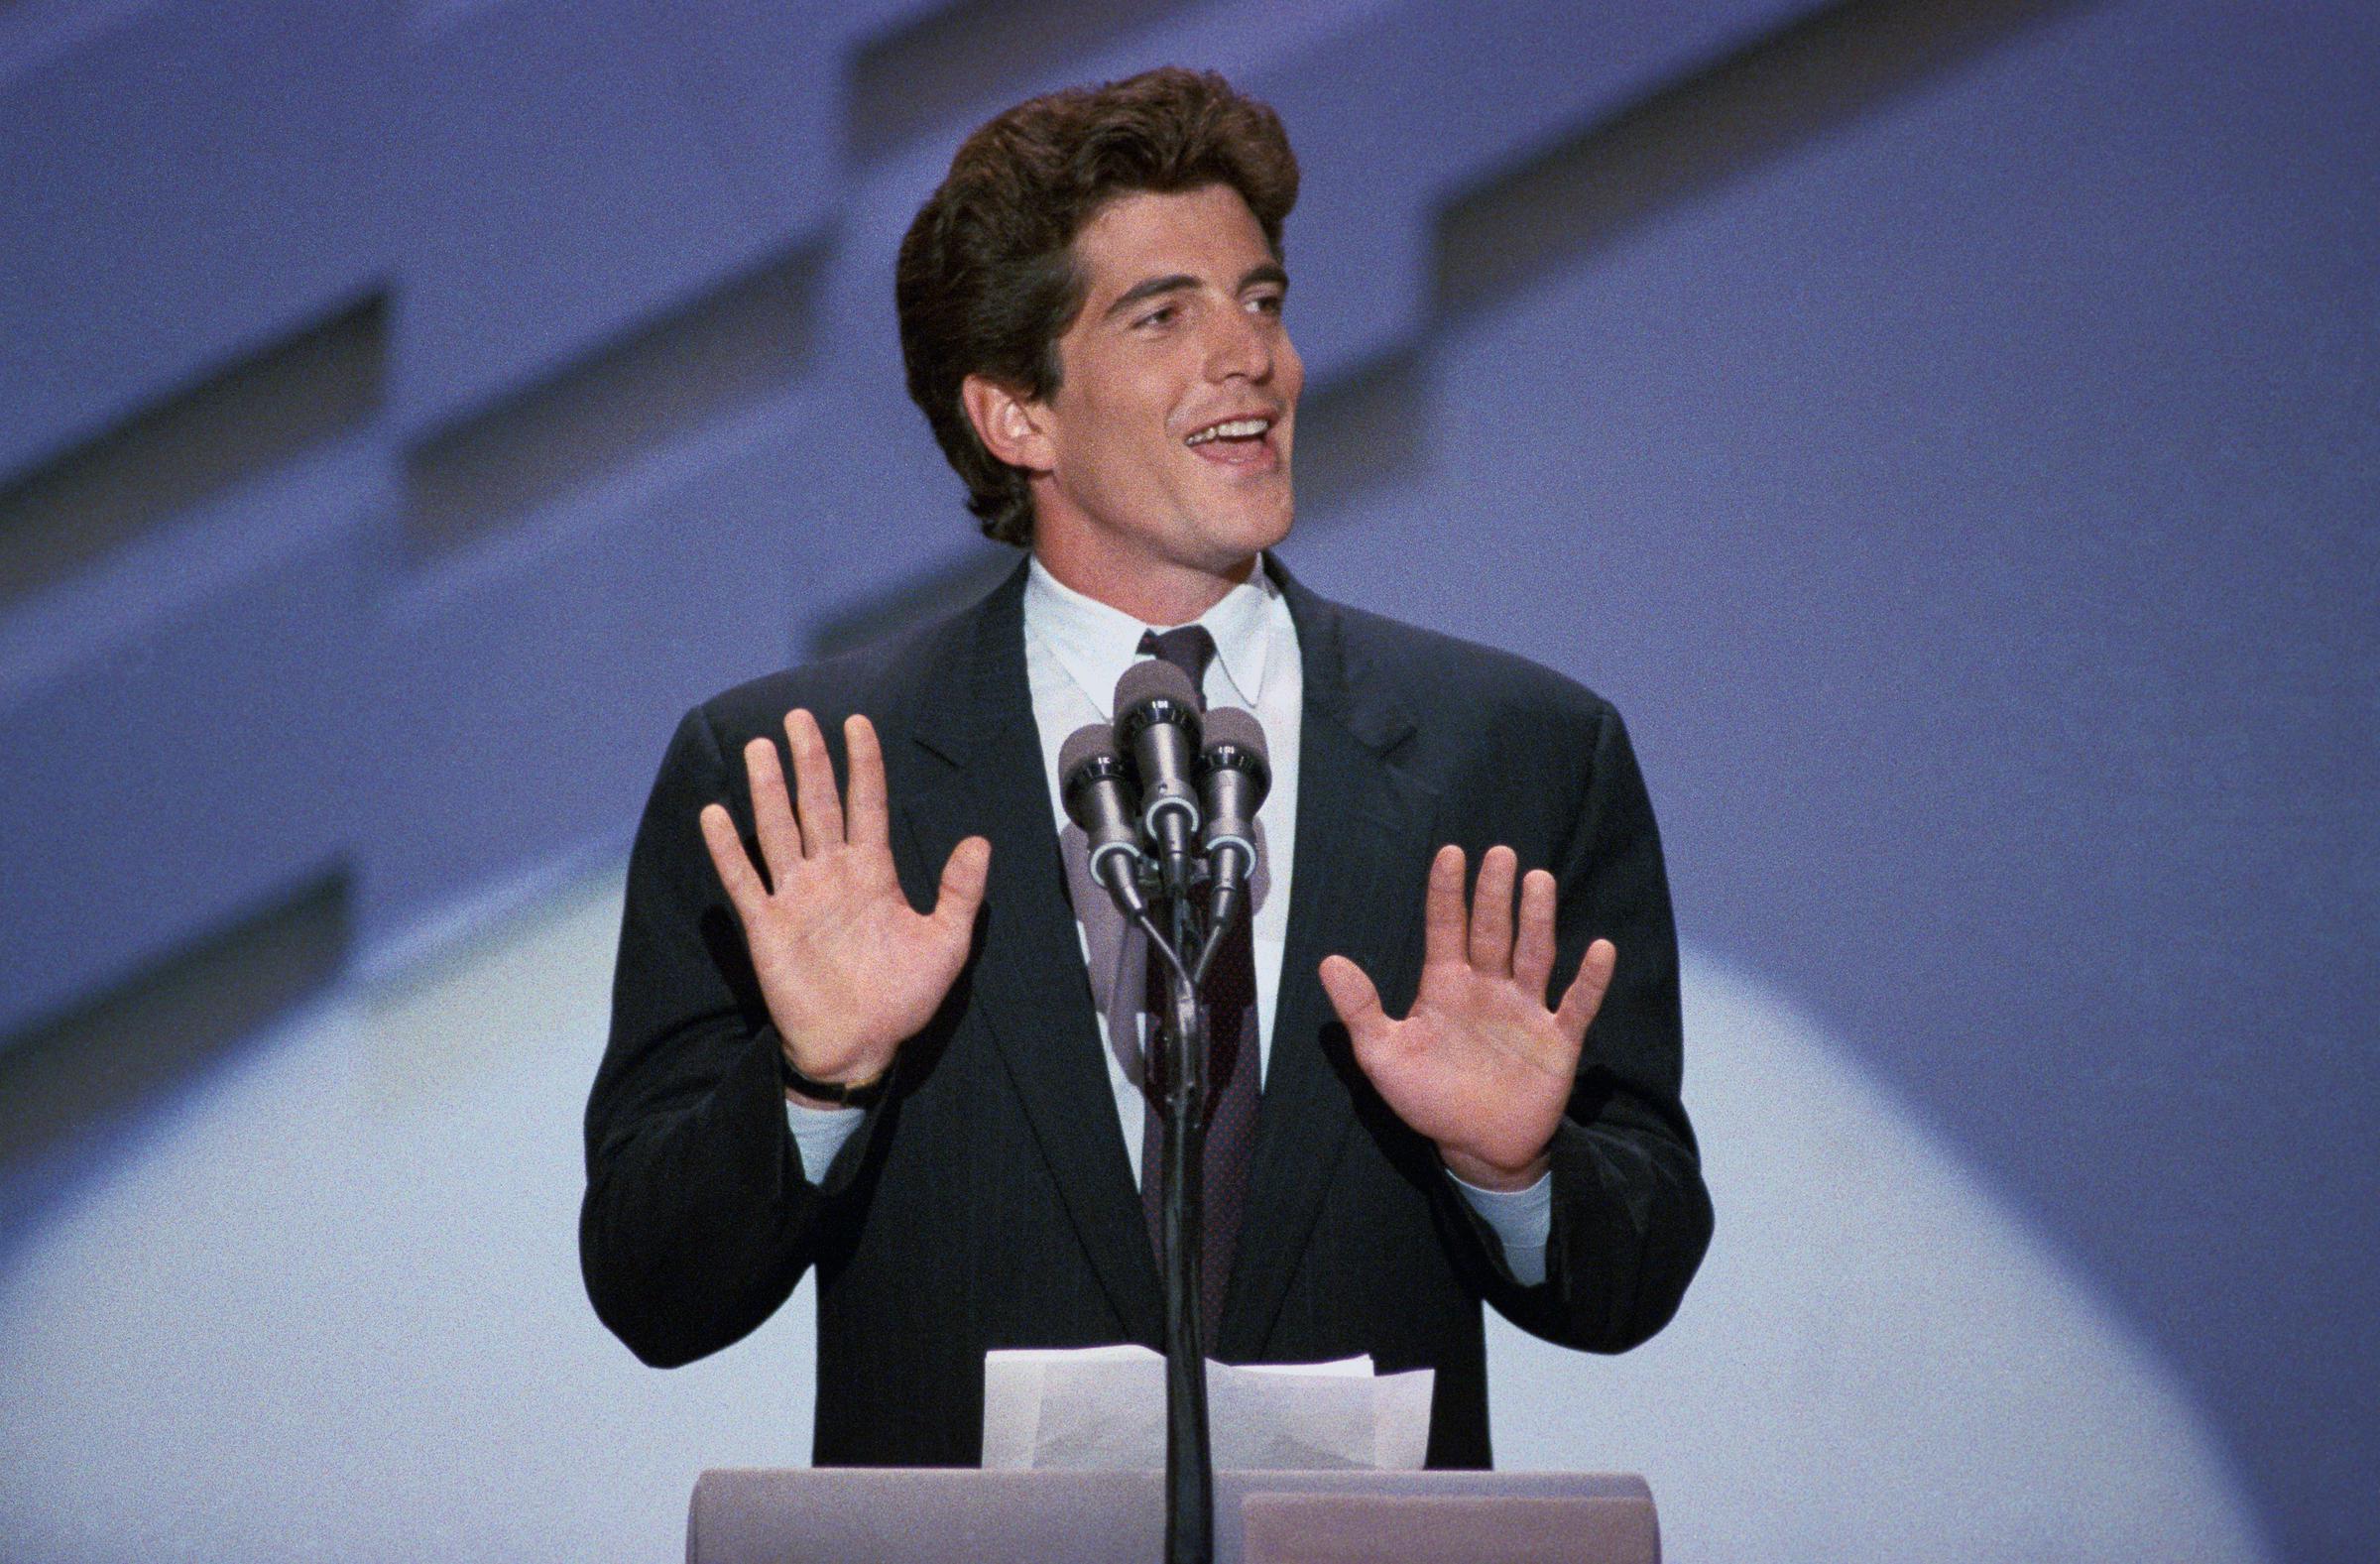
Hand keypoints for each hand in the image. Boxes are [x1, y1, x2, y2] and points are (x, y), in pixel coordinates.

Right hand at [699, 708, 989, 1091]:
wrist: (861, 1047)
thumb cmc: (904, 998)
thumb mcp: (946, 943)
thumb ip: (961, 891)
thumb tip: (979, 840)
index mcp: (874, 873)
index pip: (867, 804)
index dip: (863, 764)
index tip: (857, 723)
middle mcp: (832, 875)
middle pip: (819, 805)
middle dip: (810, 761)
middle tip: (798, 717)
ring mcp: (797, 897)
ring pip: (779, 830)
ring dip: (769, 790)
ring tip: (760, 747)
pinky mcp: (767, 926)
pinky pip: (745, 881)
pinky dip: (729, 850)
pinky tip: (716, 814)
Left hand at [1319, 844, 1614, 1190]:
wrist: (1477, 1147)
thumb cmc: (1428, 1098)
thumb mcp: (1383, 1056)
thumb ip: (1360, 1010)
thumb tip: (1329, 961)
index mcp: (1446, 986)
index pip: (1446, 928)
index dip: (1447, 893)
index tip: (1451, 854)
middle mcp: (1488, 988)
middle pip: (1492, 931)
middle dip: (1495, 894)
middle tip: (1500, 854)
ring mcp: (1525, 1010)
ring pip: (1534, 955)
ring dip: (1537, 919)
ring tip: (1538, 880)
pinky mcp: (1558, 1040)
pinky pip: (1577, 1004)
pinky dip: (1590, 979)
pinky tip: (1601, 948)